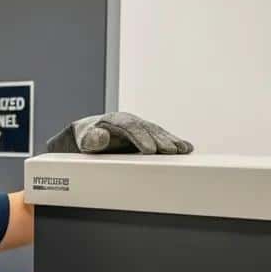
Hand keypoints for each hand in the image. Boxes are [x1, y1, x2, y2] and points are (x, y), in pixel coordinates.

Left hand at [47, 111, 192, 154]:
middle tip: (170, 151)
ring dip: (171, 141)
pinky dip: (175, 142)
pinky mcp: (148, 135)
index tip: (149, 150)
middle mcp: (131, 121)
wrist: (91, 135)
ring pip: (158, 133)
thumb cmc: (87, 139)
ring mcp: (141, 127)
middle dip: (160, 140)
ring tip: (182, 150)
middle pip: (148, 129)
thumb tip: (101, 136)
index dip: (140, 137)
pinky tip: (186, 148)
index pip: (130, 126)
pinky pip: (163, 137)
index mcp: (115, 120)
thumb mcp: (85, 140)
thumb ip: (91, 139)